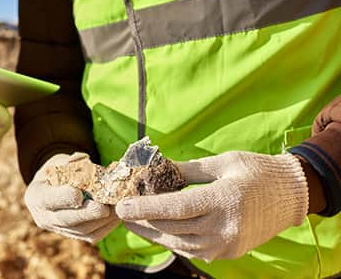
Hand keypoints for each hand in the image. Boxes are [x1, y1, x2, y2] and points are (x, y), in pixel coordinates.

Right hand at [24, 153, 119, 242]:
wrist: (51, 191)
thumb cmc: (56, 173)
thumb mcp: (58, 163)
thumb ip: (70, 162)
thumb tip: (83, 159)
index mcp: (36, 196)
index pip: (49, 199)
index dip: (64, 198)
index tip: (79, 193)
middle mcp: (44, 217)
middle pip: (66, 219)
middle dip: (87, 214)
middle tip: (104, 208)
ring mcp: (58, 229)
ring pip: (81, 231)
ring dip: (102, 221)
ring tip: (118, 208)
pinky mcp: (73, 236)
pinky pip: (91, 236)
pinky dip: (106, 227)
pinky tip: (117, 215)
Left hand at [116, 151, 308, 260]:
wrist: (293, 195)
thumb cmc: (257, 171)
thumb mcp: (223, 162)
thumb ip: (189, 170)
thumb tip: (158, 171)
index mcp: (223, 199)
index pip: (176, 208)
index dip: (146, 208)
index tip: (122, 207)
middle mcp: (224, 227)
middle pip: (173, 228)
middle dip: (143, 222)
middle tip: (122, 214)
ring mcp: (227, 243)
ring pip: (180, 243)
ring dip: (155, 234)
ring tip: (135, 224)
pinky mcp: (229, 252)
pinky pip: (193, 250)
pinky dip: (174, 241)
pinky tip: (160, 232)